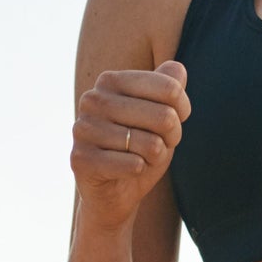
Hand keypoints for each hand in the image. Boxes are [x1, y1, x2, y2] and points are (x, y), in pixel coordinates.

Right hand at [71, 61, 190, 231]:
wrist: (114, 193)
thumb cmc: (140, 148)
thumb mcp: (161, 114)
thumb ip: (169, 87)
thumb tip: (177, 68)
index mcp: (110, 80)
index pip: (170, 88)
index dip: (182, 110)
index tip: (174, 121)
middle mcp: (92, 100)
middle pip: (164, 116)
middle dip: (171, 137)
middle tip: (159, 145)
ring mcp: (83, 129)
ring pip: (151, 144)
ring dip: (155, 157)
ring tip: (142, 158)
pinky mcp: (80, 159)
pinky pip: (133, 165)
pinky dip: (139, 171)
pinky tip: (128, 170)